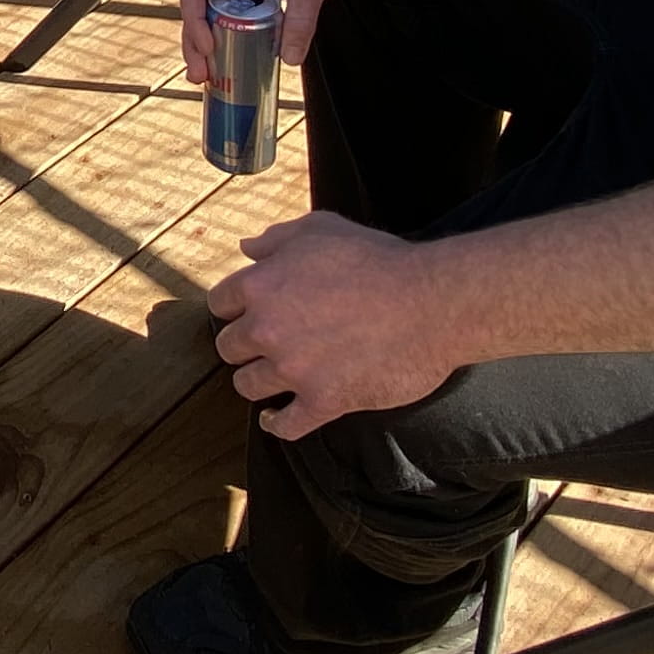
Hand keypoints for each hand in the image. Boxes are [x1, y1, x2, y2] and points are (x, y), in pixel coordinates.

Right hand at [175, 0, 387, 86]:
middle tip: (200, 76)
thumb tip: (289, 59)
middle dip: (196, 44)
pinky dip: (237, 38)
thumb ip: (299, 22)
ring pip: (218, 16)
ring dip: (212, 45)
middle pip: (200, 9)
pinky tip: (240, 60)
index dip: (194, 22)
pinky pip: (241, 17)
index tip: (208, 49)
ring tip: (211, 76)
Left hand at [207, 210, 472, 438]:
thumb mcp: (322, 229)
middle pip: (229, 348)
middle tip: (264, 345)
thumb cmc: (379, 259)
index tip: (246, 313)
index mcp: (262, 285)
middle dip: (244, 346)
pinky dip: (276, 423)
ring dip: (258, 381)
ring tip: (272, 377)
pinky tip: (276, 417)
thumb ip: (277, 238)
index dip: (234, 308)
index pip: (220, 304)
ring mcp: (294, 370)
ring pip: (248, 387)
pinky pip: (285, 425)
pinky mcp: (324, 402)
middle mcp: (268, 330)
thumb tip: (246, 248)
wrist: (432, 303)